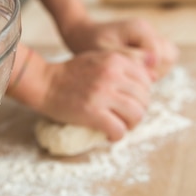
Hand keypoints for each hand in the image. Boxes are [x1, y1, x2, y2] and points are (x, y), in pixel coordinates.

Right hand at [34, 50, 152, 140]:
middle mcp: (112, 75)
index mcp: (115, 60)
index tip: (130, 102)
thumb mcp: (98, 59)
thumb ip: (122, 65)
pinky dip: (116, 136)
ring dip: (131, 125)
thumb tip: (152, 77)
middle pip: (144, 99)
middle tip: (125, 117)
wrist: (44, 83)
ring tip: (120, 126)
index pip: (146, 81)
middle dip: (138, 111)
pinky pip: (118, 129)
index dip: (142, 95)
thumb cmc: (70, 73)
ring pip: (136, 115)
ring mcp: (102, 94)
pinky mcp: (92, 112)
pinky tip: (109, 135)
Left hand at [60, 18, 178, 80]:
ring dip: (154, 71)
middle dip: (154, 71)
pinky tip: (131, 74)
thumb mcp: (104, 52)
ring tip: (131, 76)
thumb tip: (152, 65)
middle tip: (133, 78)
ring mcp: (148, 37)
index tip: (131, 79)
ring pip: (166, 59)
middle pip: (168, 56)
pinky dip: (149, 69)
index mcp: (139, 29)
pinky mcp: (145, 45)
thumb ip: (128, 58)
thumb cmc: (88, 42)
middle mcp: (148, 31)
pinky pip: (158, 61)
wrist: (80, 33)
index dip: (148, 71)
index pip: (159, 55)